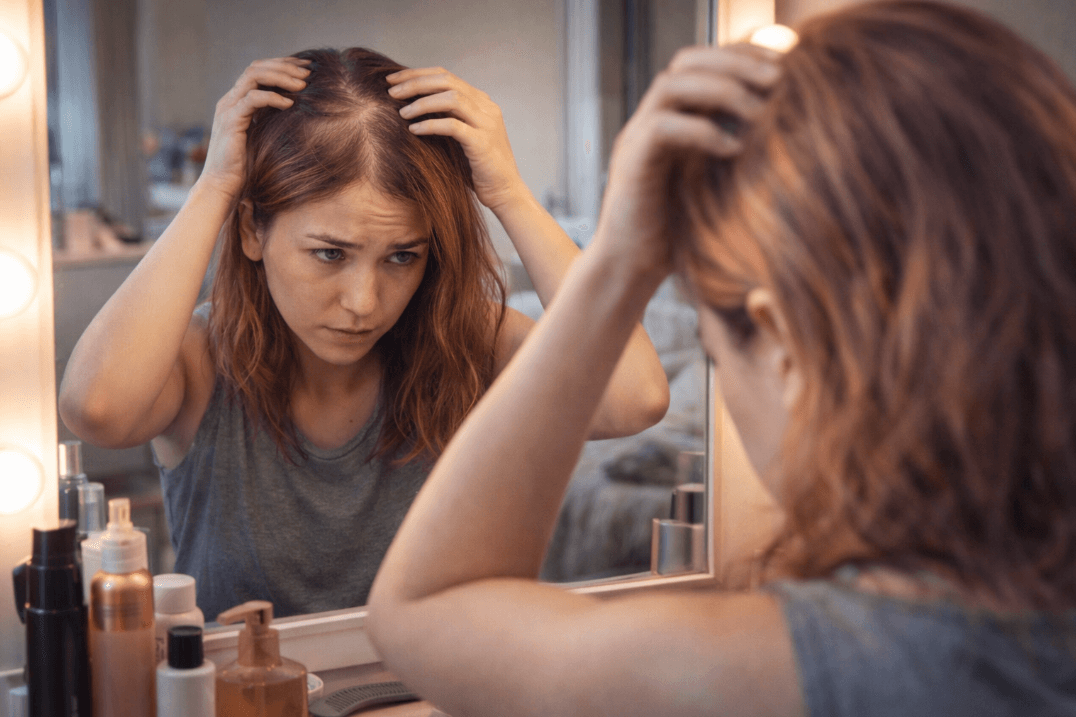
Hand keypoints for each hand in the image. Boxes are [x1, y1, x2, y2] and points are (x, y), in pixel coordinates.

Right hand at [197, 57, 309, 202]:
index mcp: (238, 101)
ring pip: (253, 77)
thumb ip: (273, 121)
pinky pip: (252, 99)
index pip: (259, 71)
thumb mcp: (264, 137)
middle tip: (309, 71)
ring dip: (281, 77)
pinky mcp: (230, 121)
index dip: (283, 65)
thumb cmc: (247, 167)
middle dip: (285, 66)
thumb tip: (300, 111)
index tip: (307, 68)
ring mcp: (228, 108)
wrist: (224, 186)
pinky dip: (273, 97)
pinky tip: (290, 103)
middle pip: (256, 68)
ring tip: (303, 85)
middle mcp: (230, 100)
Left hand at [387, 68, 525, 212]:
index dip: (418, 74)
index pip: (446, 76)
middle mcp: (487, 108)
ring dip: (422, 103)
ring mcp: (487, 124)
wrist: (505, 192)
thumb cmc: (478, 167)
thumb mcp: (462, 136)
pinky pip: (453, 126)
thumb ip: (447, 118)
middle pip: (447, 81)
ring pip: (451, 99)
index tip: (393, 80)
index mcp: (482, 102)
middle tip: (391, 92)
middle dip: (415, 83)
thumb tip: (411, 106)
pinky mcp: (483, 143)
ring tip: (402, 112)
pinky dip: (431, 125)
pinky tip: (414, 130)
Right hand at [591, 44, 780, 283]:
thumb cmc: (683, 236)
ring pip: (671, 85)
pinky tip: (733, 149)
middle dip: (734, 61)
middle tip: (778, 76)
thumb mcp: (723, 187)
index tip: (786, 62)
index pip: (705, 62)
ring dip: (719, 89)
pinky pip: (661, 128)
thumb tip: (798, 137)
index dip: (743, 54)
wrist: (633, 271)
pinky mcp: (631, 163)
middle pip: (686, 60)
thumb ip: (745, 156)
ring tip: (758, 111)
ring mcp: (637, 138)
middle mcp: (652, 120)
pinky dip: (700, 131)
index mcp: (675, 119)